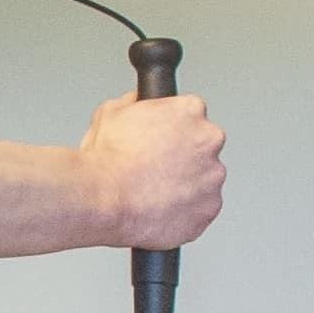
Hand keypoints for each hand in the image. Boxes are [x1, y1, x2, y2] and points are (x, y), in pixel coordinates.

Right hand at [84, 89, 226, 249]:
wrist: (101, 201)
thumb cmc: (105, 161)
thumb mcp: (109, 113)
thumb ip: (133, 103)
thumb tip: (137, 102)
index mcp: (189, 111)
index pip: (191, 112)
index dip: (172, 127)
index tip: (161, 138)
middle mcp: (208, 141)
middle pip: (202, 145)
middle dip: (183, 155)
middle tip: (155, 166)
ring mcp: (212, 177)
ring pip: (204, 178)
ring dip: (186, 183)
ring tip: (154, 190)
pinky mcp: (209, 208)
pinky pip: (201, 208)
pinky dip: (185, 210)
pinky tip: (160, 208)